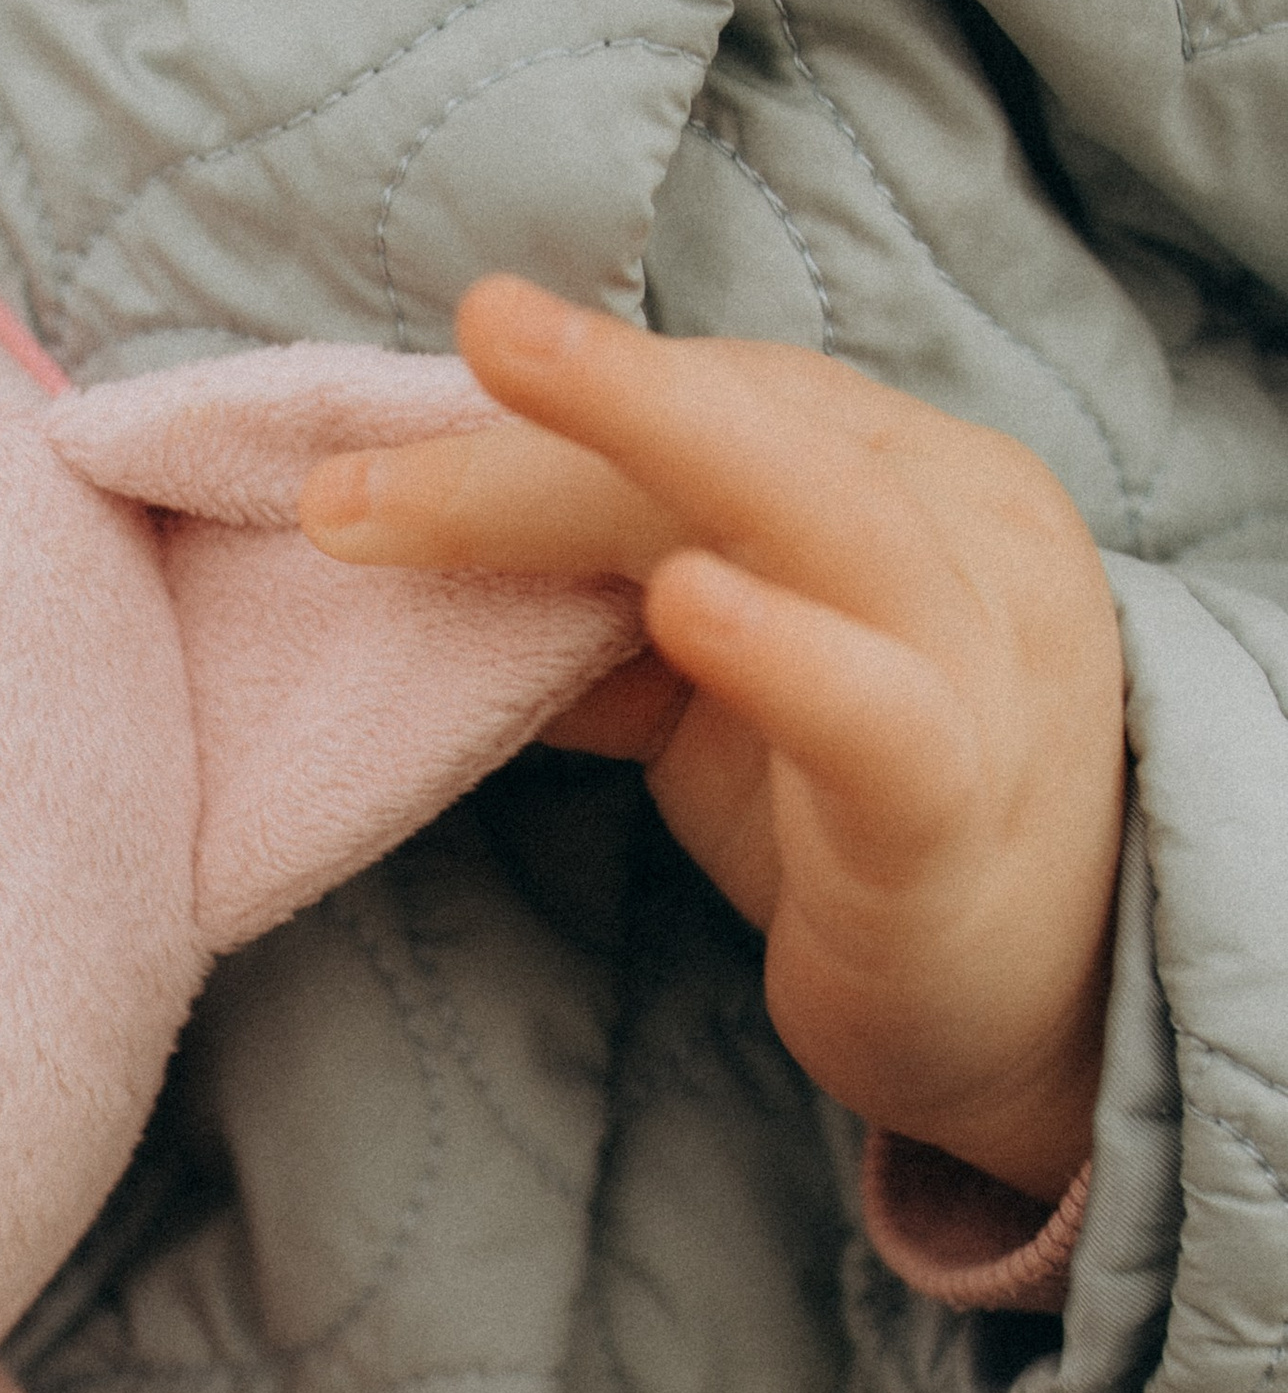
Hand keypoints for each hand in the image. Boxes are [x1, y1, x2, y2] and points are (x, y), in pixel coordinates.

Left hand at [301, 278, 1127, 1203]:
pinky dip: (781, 651)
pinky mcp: (960, 806)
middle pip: (752, 431)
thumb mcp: (711, 694)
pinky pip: (878, 712)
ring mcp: (987, 662)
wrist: (1031, 1020)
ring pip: (822, 514)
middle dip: (559, 405)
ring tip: (497, 373)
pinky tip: (681, 604)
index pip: (729, 397)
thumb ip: (596, 614)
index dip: (557, 395)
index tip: (361, 435)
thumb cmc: (855, 825)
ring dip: (641, 438)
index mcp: (913, 483)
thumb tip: (408, 547)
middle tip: (384, 407)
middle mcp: (972, 534)